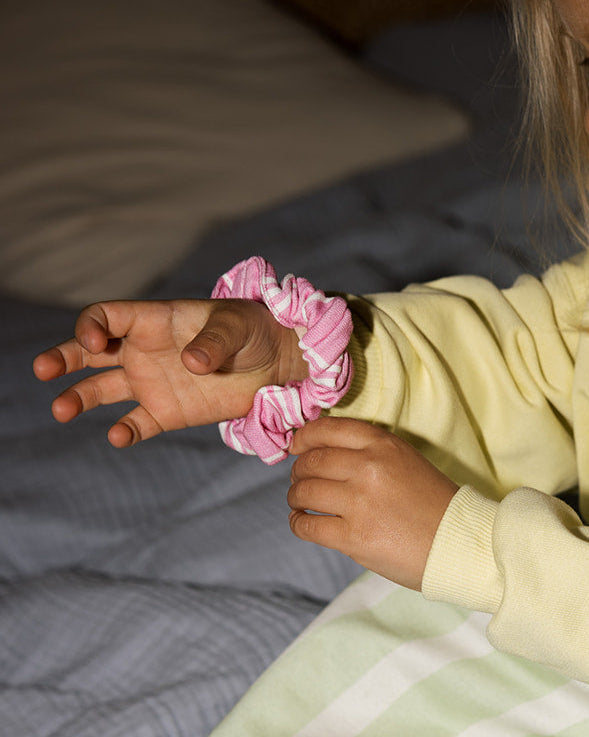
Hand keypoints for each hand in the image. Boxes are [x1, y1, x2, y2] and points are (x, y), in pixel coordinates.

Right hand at [33, 298, 306, 446]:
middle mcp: (143, 351)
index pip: (107, 317)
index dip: (92, 326)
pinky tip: (119, 437)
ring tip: (60, 410)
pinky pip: (137, 424)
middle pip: (90, 352)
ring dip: (78, 398)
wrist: (275, 364)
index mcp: (153, 321)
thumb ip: (213, 342)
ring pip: (102, 390)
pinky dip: (125, 431)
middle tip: (43, 369)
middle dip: (63, 357)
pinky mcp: (166, 412)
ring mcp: (152, 383)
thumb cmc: (253, 331)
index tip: (93, 342)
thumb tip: (190, 363)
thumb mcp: (236, 327)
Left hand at [288, 417, 457, 590]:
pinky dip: (298, 523)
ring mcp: (360, 503)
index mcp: (383, 444)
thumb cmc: (434, 503)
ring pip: (304, 492)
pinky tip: (302, 522)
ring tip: (298, 501)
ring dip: (295, 496)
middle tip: (299, 479)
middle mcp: (368, 468)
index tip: (295, 445)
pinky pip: (308, 525)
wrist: (460, 544)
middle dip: (298, 470)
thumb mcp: (406, 460)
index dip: (304, 437)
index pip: (328, 429)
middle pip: (311, 461)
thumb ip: (368, 452)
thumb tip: (322, 452)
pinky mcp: (354, 537)